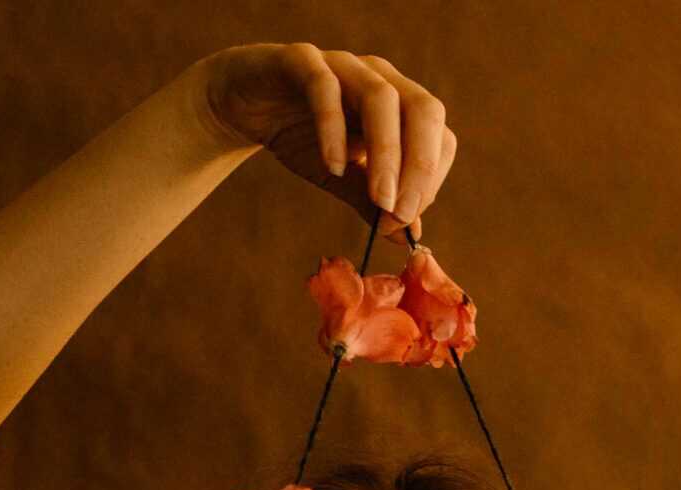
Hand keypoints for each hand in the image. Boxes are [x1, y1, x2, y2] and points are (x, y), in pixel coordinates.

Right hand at [197, 42, 456, 244]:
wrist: (241, 107)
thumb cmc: (300, 137)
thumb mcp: (340, 177)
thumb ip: (371, 200)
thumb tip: (408, 237)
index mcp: (399, 104)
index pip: (439, 135)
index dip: (431, 179)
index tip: (406, 220)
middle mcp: (379, 77)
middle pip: (424, 110)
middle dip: (420, 165)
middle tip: (400, 212)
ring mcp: (342, 64)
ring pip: (382, 98)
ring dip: (388, 153)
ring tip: (378, 200)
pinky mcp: (299, 61)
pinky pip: (325, 88)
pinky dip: (333, 129)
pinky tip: (332, 166)